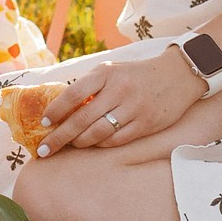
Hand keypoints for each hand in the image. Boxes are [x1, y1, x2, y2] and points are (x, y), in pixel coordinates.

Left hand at [34, 47, 206, 156]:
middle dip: (60, 136)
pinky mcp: (147, 123)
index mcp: (106, 73)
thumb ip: (89, 85)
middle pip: (82, 118)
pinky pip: (117, 139)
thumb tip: (60, 106)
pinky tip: (93, 144)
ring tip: (70, 145)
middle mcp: (119, 90)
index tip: (43, 123)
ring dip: (80, 142)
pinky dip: (101, 144)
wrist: (178, 75)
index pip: (74, 93)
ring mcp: (134, 108)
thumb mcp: (112, 70)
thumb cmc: (136, 74)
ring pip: (98, 132)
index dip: (56, 110)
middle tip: (44, 149)